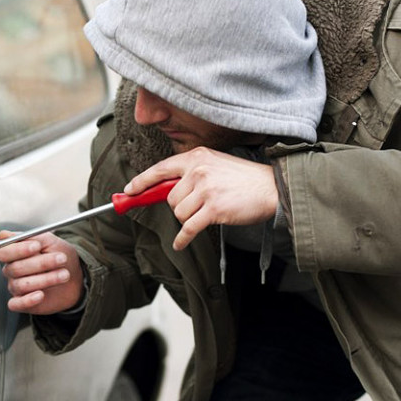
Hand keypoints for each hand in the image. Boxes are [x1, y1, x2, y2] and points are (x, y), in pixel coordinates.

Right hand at [0, 231, 84, 314]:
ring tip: (64, 275)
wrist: (76, 277)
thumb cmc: (60, 257)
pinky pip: (15, 304)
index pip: (4, 252)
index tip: (37, 246)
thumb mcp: (50, 241)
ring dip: (45, 280)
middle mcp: (12, 270)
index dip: (18, 250)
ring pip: (20, 285)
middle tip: (61, 259)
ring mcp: (17, 286)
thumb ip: (31, 237)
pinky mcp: (22, 302)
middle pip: (15, 268)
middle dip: (41, 263)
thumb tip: (6, 235)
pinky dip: (27, 300)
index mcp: (15, 254)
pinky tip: (40, 295)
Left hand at [124, 147, 277, 249]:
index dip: (142, 181)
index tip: (129, 190)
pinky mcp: (213, 209)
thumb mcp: (216, 164)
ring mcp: (206, 190)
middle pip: (169, 198)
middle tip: (198, 207)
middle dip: (179, 207)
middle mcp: (198, 170)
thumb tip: (165, 189)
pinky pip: (188, 228)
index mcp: (197, 157)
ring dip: (188, 219)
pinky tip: (181, 243)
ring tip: (207, 213)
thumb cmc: (244, 179)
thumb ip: (192, 172)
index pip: (161, 169)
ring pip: (178, 213)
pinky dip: (183, 239)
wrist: (271, 188)